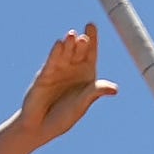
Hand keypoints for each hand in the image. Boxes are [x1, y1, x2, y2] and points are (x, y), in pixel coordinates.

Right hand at [0, 24, 117, 153]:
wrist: (39, 128)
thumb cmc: (62, 117)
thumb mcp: (82, 105)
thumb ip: (95, 93)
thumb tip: (115, 89)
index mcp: (86, 74)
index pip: (91, 52)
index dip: (92, 39)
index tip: (91, 26)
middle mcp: (72, 69)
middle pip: (78, 51)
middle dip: (81, 43)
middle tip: (83, 38)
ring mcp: (58, 70)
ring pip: (65, 53)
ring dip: (68, 44)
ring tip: (72, 35)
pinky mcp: (44, 75)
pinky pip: (52, 61)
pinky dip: (56, 53)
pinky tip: (59, 45)